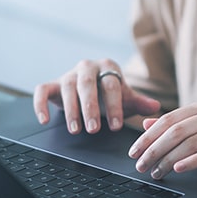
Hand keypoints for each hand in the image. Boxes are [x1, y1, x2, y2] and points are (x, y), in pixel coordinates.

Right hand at [33, 59, 160, 133]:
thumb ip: (139, 103)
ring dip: (71, 110)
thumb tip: (155, 108)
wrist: (92, 89)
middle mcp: (87, 67)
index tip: (117, 126)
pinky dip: (41, 104)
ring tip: (76, 130)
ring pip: (67, 88)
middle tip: (94, 129)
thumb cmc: (110, 95)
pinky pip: (42, 90)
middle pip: (88, 84)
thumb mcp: (126, 98)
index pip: (112, 85)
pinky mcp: (53, 84)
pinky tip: (45, 120)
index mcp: (108, 67)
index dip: (114, 106)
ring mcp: (69, 74)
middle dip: (90, 108)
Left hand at [128, 98, 196, 179]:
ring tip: (157, 172)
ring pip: (192, 142)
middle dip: (154, 148)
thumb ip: (181, 124)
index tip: (134, 150)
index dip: (149, 135)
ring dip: (169, 159)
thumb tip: (147, 124)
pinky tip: (180, 169)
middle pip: (177, 130)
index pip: (170, 118)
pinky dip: (193, 161)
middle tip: (140, 164)